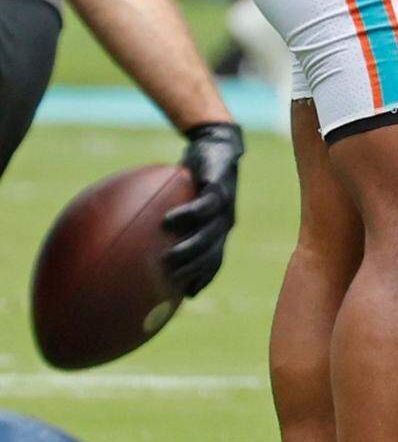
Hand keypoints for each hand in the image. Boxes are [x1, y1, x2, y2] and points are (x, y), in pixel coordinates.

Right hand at [163, 122, 243, 296]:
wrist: (215, 145)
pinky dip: (188, 216)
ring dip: (191, 248)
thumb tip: (128, 239)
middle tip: (169, 279)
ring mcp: (224, 206)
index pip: (212, 261)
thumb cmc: (192, 177)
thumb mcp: (179, 200)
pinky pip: (206, 205)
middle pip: (211, 253)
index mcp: (216, 231)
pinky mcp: (220, 187)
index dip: (202, 279)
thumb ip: (161, 222)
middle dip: (193, 270)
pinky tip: (168, 221)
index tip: (186, 296)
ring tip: (168, 258)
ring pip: (211, 233)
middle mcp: (223, 222)